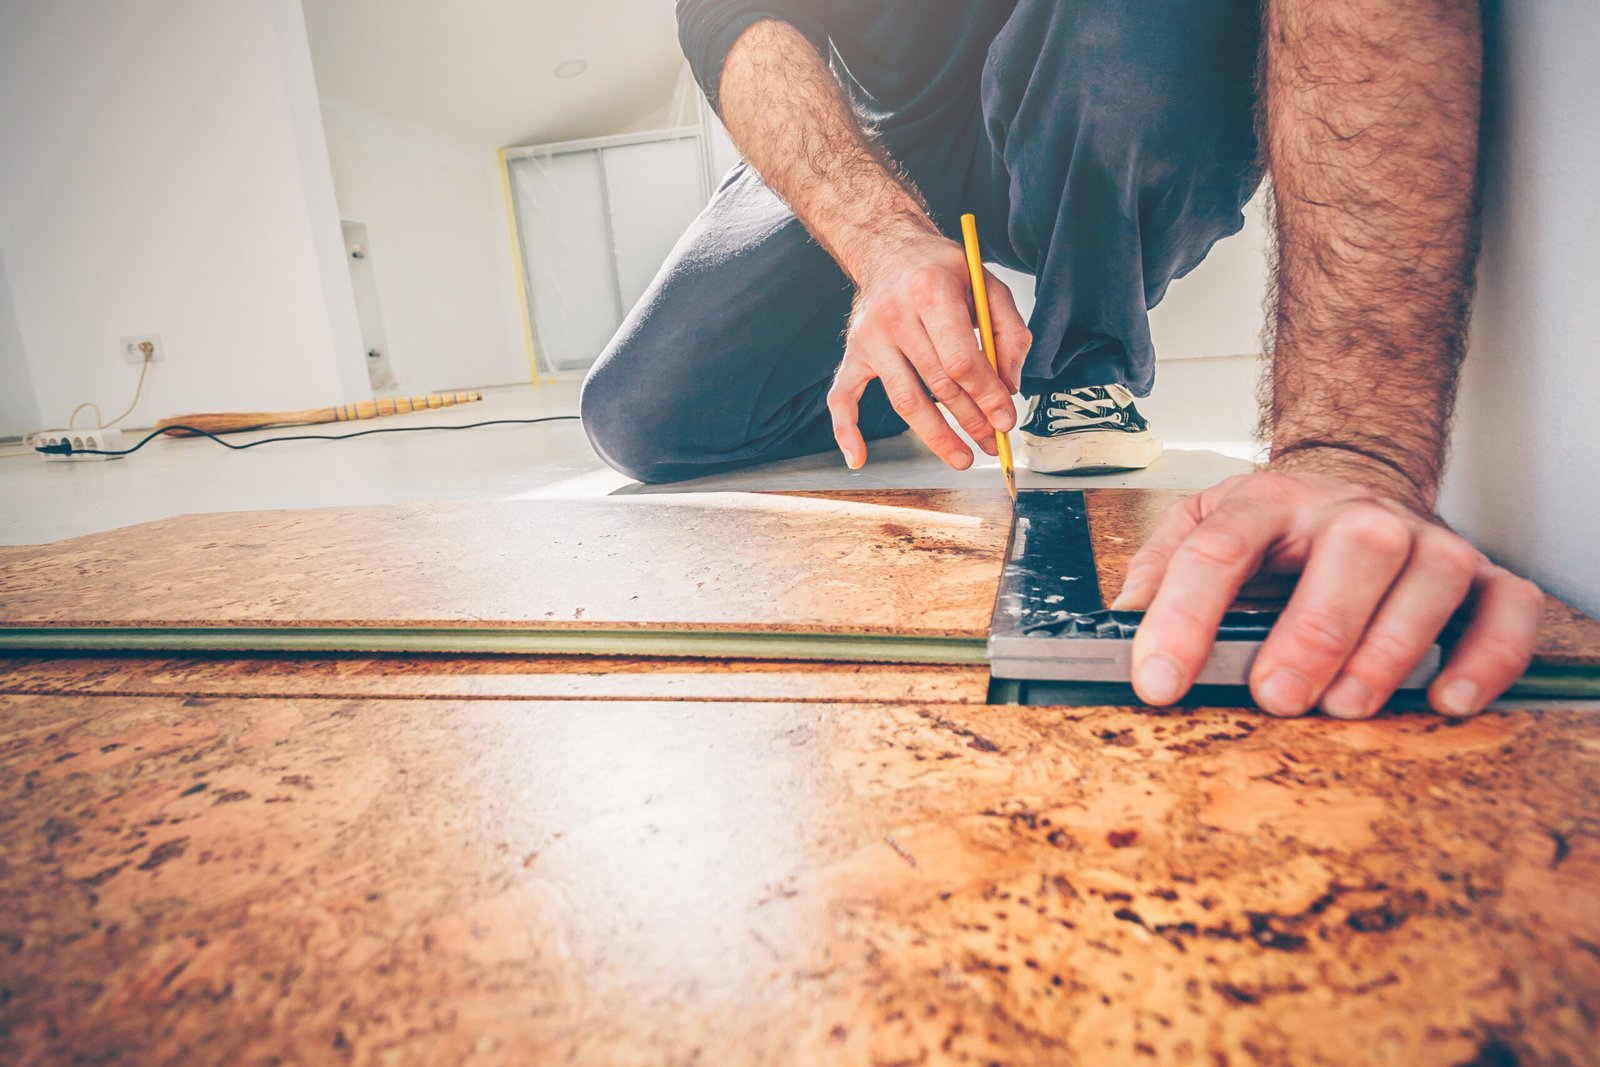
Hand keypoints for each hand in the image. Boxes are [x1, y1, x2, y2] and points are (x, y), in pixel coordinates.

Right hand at [827, 235, 1030, 469]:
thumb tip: (1009, 387)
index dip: (986, 395)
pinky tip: (857, 459)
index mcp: (931, 292)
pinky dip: (846, 430)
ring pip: (904, 400)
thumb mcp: (987, 285)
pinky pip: (842, 397)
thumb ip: (1009, 331)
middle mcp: (894, 315)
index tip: (1005, 420)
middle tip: (992, 443)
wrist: (890, 249)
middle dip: (970, 419)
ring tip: (961, 458)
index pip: (959, 360)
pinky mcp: (853, 353)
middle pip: (937, 385)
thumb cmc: (944, 271)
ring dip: (935, 436)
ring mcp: (869, 338)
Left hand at [1113, 464, 1543, 717]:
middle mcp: (1351, 513)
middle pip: (1350, 552)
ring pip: (1430, 578)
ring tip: (1348, 704)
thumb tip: (1122, 618)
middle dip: (1314, 630)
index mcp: (1267, 502)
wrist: (1354, 478)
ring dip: (1390, 647)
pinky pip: (1505, 609)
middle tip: (1276, 696)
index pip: (1219, 549)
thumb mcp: (1202, 523)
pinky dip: (1487, 655)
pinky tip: (1447, 699)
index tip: (1158, 681)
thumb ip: (1159, 566)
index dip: (1182, 617)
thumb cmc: (1274, 525)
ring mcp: (1423, 540)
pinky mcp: (1479, 575)